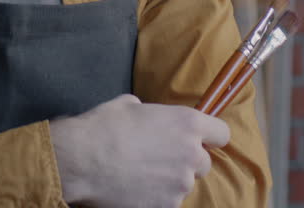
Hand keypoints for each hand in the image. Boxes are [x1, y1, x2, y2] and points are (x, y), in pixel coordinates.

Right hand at [49, 94, 228, 207]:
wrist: (82, 160)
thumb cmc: (103, 127)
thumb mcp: (128, 105)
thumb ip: (151, 113)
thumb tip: (147, 118)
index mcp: (187, 124)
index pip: (221, 133)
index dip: (210, 136)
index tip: (200, 139)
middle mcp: (191, 155)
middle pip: (203, 163)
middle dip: (185, 161)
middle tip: (158, 158)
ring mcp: (180, 184)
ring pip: (183, 184)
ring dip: (168, 181)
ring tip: (139, 174)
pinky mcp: (167, 206)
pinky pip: (167, 201)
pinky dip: (155, 197)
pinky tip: (133, 188)